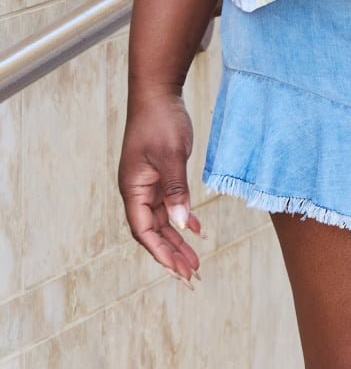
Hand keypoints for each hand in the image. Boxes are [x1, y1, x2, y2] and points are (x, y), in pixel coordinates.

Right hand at [118, 90, 205, 286]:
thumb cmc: (160, 121)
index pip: (144, 231)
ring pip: (163, 220)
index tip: (179, 271)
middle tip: (193, 275)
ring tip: (197, 261)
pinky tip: (198, 230)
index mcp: (133, 189)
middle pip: (153, 231)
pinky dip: (183, 218)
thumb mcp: (171, 156)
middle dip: (172, 254)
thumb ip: (176, 190)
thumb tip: (180, 224)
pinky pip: (170, 204)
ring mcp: (148, 183)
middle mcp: (137, 190)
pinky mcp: (160, 175)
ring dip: (179, 240)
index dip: (161, 253)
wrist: (158, 93)